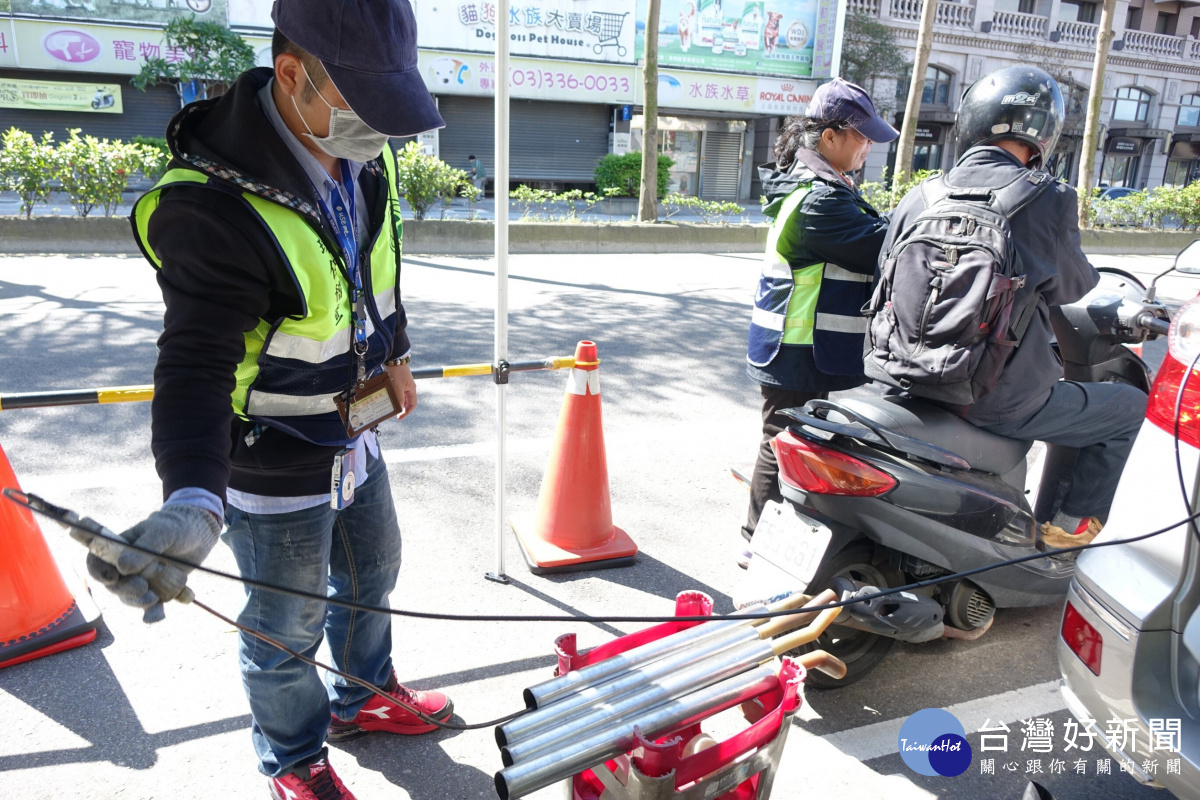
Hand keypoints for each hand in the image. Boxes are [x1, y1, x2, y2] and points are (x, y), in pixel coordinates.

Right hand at [86, 504, 220, 621]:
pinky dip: (153, 613)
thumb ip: (144, 548)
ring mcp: (139, 579)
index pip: (96, 561)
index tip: (111, 578)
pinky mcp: (155, 590)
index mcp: (118, 548)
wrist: (199, 537)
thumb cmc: (175, 528)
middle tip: (143, 587)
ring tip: (155, 598)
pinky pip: (150, 607)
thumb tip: (122, 567)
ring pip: (130, 597)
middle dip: (125, 589)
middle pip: (114, 584)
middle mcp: (124, 566)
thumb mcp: (163, 532)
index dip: (97, 572)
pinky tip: (159, 615)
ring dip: (139, 602)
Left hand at [385, 361, 417, 419]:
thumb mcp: (398, 386)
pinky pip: (394, 391)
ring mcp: (401, 384)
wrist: (393, 358)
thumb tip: (399, 408)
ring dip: (393, 401)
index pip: (412, 404)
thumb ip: (399, 398)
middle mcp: (407, 388)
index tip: (399, 417)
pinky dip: (390, 395)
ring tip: (386, 405)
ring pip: (398, 397)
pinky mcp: (395, 381)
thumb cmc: (398, 372)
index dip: (407, 412)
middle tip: (391, 412)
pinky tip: (384, 397)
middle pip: (405, 401)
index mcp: (411, 389)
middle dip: (399, 408)